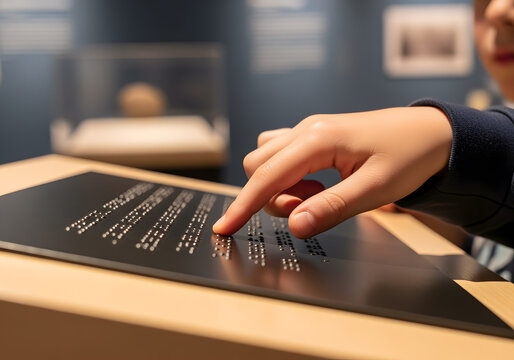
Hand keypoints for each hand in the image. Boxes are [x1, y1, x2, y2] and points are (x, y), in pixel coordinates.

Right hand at [213, 107, 451, 237]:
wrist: (431, 133)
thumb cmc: (408, 157)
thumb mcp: (375, 189)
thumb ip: (331, 208)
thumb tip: (295, 226)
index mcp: (318, 139)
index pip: (267, 177)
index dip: (243, 206)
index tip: (223, 229)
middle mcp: (306, 130)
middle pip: (258, 166)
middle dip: (270, 197)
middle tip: (309, 209)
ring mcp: (309, 130)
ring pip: (267, 160)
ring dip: (280, 186)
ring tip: (317, 195)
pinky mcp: (314, 137)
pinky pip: (282, 154)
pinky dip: (288, 176)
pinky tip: (316, 183)